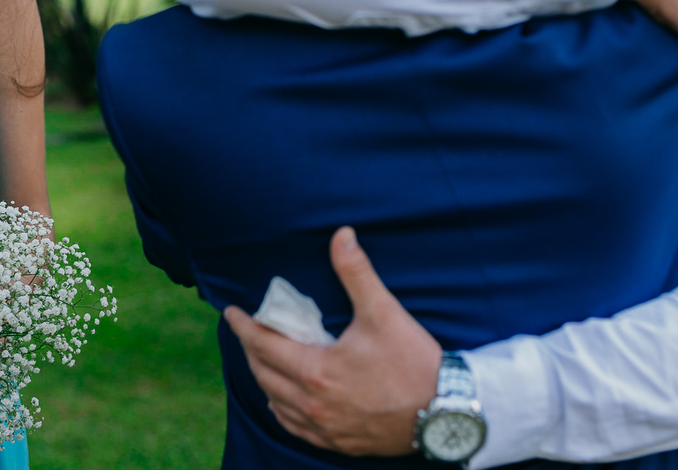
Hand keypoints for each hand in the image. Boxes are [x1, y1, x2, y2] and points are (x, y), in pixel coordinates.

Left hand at [224, 227, 441, 455]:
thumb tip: (341, 235)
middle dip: (250, 350)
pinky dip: (282, 409)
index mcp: (316, 371)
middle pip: (263, 374)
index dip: (243, 327)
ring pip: (275, 403)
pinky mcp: (338, 443)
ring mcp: (324, 428)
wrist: (446, 412)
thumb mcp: (383, 312)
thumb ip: (356, 272)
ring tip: (263, 359)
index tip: (231, 312)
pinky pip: (295, 427)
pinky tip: (284, 400)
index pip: (263, 345)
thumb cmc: (413, 361)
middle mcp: (313, 404)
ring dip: (264, 379)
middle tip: (247, 331)